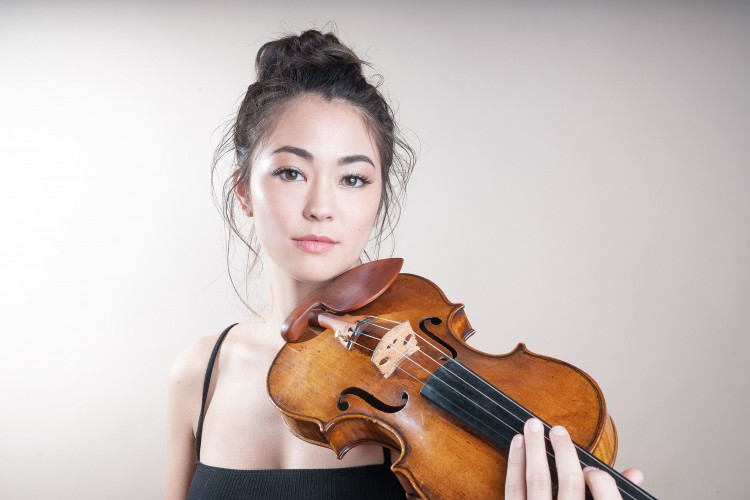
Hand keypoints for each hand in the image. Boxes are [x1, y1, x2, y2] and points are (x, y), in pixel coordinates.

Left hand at [505, 418, 642, 498]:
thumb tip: (635, 472)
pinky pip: (513, 490)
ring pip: (537, 481)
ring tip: (533, 426)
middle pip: (569, 483)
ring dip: (535, 449)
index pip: (606, 495)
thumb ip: (613, 496)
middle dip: (563, 452)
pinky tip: (517, 444)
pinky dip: (514, 463)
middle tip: (558, 430)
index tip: (592, 466)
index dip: (601, 478)